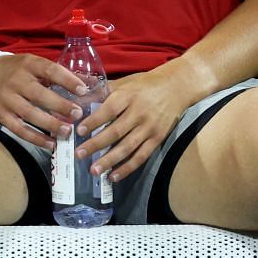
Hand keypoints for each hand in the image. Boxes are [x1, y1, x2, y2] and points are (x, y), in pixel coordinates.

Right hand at [0, 53, 85, 151]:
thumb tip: (91, 84)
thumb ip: (58, 74)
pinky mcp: (0, 114)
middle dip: (60, 105)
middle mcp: (16, 81)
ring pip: (29, 113)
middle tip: (78, 114)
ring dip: (50, 124)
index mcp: (28, 64)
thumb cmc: (16, 70)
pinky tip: (50, 144)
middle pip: (39, 94)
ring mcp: (7, 98)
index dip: (67, 80)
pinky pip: (19, 129)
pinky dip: (35, 138)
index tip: (83, 90)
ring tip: (68, 132)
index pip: (50, 70)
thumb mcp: (33, 64)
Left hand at [74, 64, 203, 181]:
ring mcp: (149, 128)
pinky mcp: (157, 139)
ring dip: (109, 160)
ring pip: (127, 147)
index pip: (109, 110)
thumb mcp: (125, 82)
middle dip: (96, 144)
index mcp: (128, 96)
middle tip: (79, 155)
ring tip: (94, 170)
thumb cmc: (146, 84)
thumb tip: (79, 96)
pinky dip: (127, 167)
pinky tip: (114, 176)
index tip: (79, 131)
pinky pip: (141, 156)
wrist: (178, 87)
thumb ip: (104, 90)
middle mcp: (139, 112)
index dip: (94, 121)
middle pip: (115, 131)